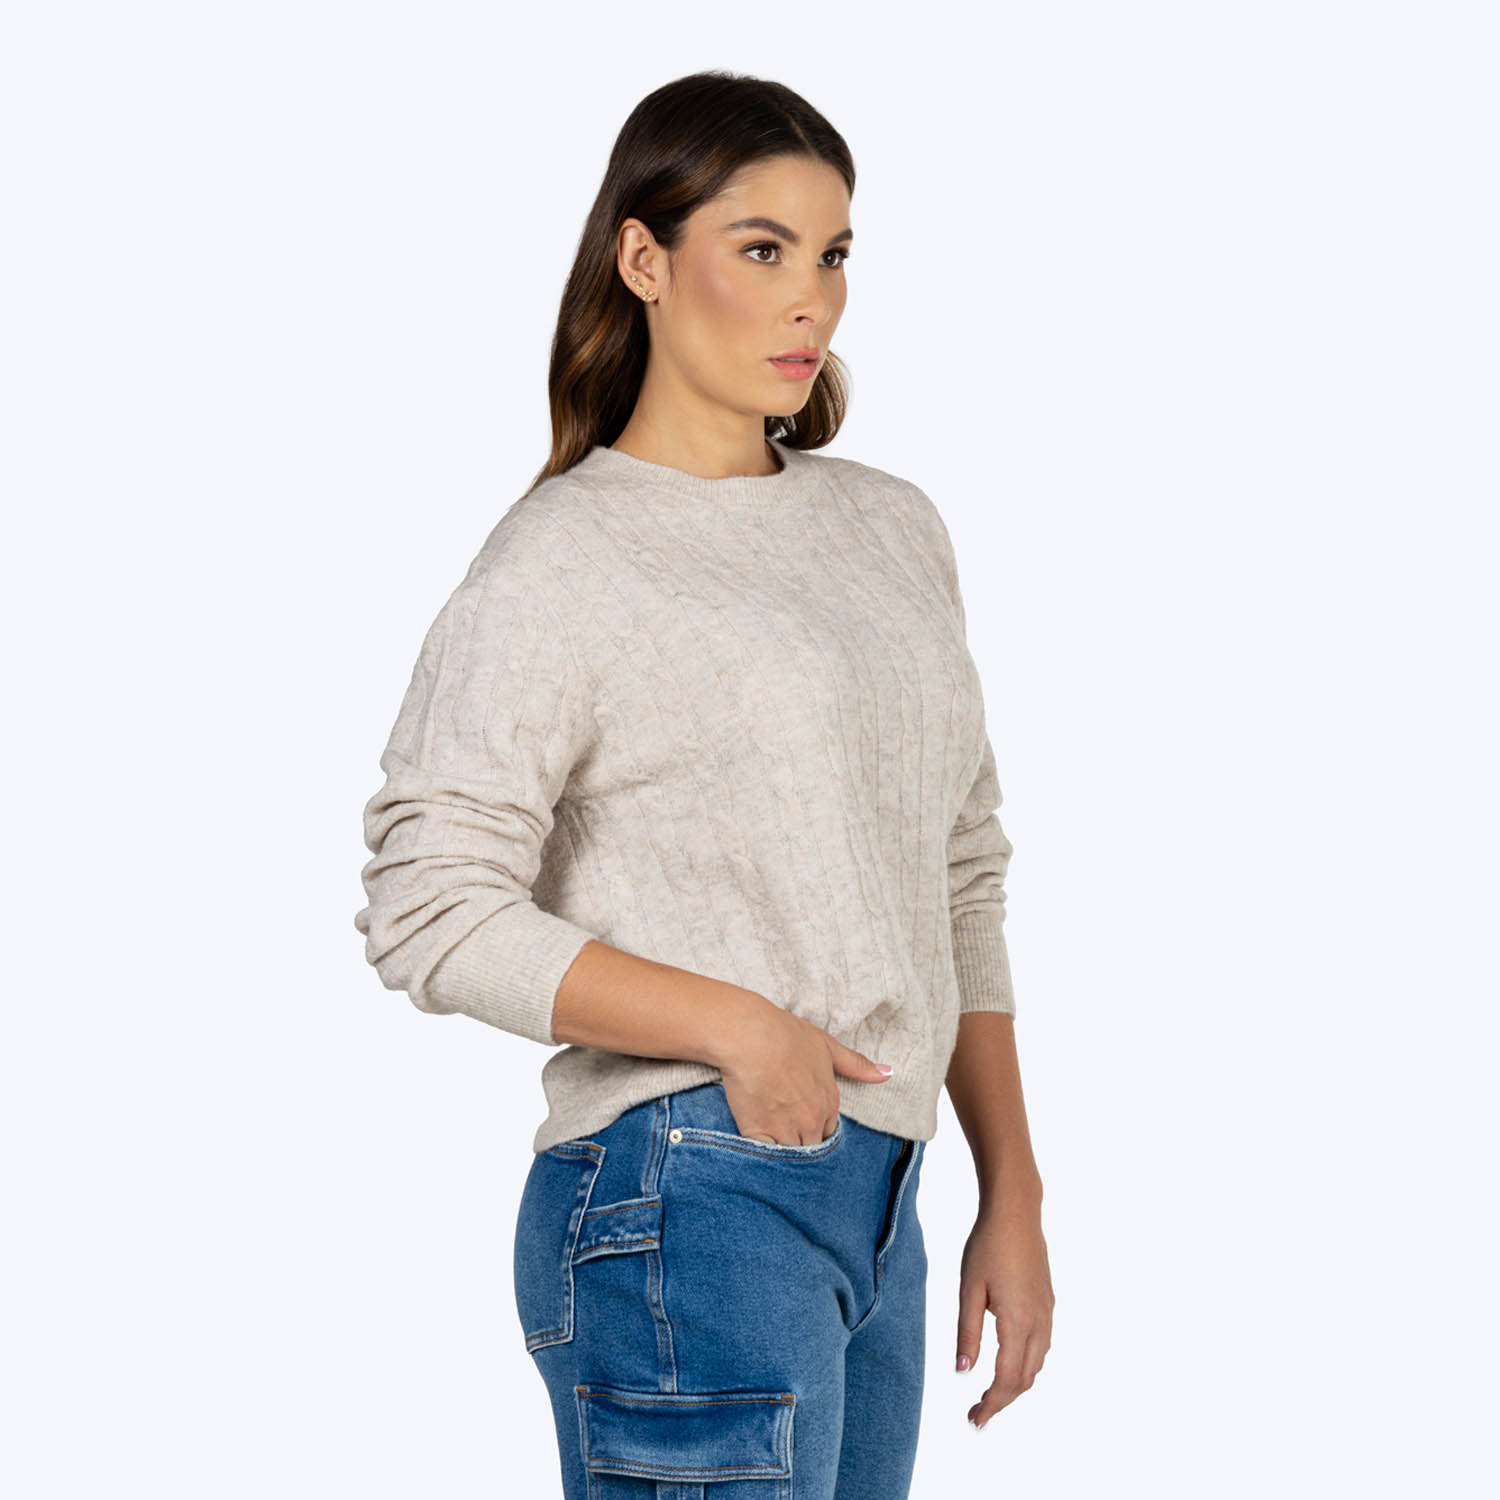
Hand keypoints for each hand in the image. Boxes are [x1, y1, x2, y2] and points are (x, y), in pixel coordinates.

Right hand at [718, 1000, 892, 1146]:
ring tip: (771, 1140)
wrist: (751, 1037)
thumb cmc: (787, 1036)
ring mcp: (785, 1129)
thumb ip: (857, 1065)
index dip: (816, 1128)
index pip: (829, 1132)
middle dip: (802, 1143)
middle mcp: (811, 1121)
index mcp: (829, 1102)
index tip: (803, 1121)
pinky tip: (757, 1146)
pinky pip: (765, 1155)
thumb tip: (888, 1073)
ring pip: (790, 1156)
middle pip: (811, 1148)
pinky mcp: (758, 1132)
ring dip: (783, 1151)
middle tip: (786, 1132)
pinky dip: (762, 1154)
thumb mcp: (827, 1046)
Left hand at [955, 1202, 1053, 1428]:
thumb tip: (963, 1371)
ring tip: (989, 1393)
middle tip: (976, 1412)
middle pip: (1025, 1379)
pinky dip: (1026, 1365)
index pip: (1008, 1379)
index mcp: (1018, 1322)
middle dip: (1002, 1400)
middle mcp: (1039, 1322)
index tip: (974, 1420)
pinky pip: (1041, 1346)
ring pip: (1037, 1365)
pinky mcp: (1048, 1303)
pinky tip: (1008, 1362)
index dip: (992, 1404)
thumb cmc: (987, 1246)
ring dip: (1016, 1384)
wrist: (1016, 1213)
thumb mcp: (969, 1289)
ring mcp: (1047, 1313)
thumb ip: (967, 1332)